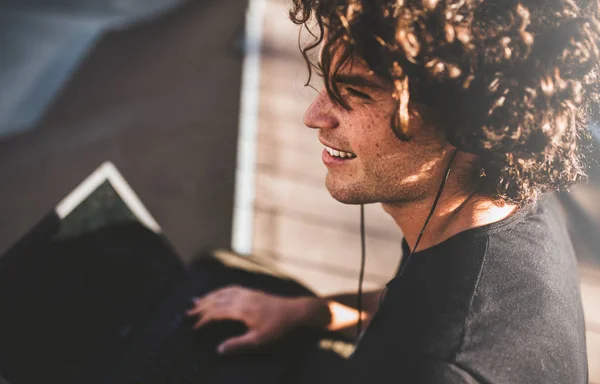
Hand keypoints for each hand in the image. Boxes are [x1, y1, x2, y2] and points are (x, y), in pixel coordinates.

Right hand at [186, 285, 306, 353]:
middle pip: (216, 300)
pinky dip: (220, 291)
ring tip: (196, 301)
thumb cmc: (277, 327)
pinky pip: (231, 288)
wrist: (294, 311)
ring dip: (208, 297)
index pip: (216, 312)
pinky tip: (218, 293)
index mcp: (241, 309)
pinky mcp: (252, 292)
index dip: (203, 320)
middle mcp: (242, 298)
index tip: (194, 327)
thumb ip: (238, 344)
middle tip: (188, 313)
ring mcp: (247, 293)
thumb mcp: (259, 340)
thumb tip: (219, 349)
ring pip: (222, 292)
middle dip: (201, 307)